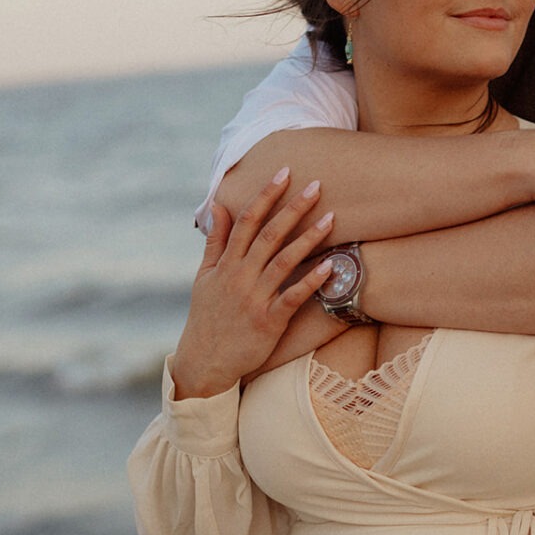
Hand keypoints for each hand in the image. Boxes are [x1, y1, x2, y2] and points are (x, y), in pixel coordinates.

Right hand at [171, 170, 335, 397]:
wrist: (204, 361)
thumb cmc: (207, 317)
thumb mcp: (203, 277)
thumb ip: (214, 242)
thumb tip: (218, 207)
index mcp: (225, 264)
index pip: (246, 221)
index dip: (265, 195)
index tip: (285, 172)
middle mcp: (240, 276)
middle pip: (268, 235)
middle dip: (292, 208)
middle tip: (317, 185)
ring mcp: (255, 299)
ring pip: (283, 261)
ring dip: (308, 238)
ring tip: (331, 219)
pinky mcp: (269, 321)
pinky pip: (292, 297)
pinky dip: (311, 281)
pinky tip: (331, 266)